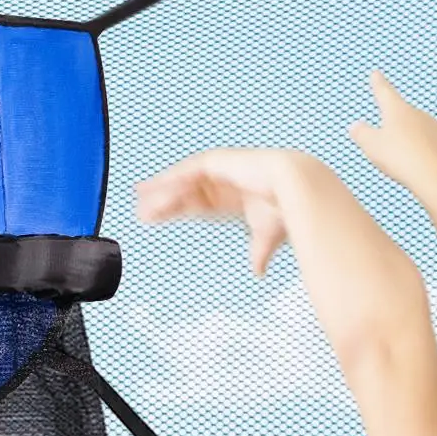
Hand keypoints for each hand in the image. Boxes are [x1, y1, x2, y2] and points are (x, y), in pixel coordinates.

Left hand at [135, 147, 295, 275]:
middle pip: (184, 193)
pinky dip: (170, 179)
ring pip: (182, 182)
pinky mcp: (217, 161)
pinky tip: (153, 188)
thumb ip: (259, 253)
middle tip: (139, 210)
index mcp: (230, 200)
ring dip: (161, 190)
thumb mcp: (267, 236)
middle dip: (161, 201)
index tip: (154, 217)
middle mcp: (222, 184)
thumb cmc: (288, 209)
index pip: (196, 206)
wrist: (297, 188)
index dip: (175, 210)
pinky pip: (187, 171)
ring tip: (139, 198)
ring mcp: (219, 170)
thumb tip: (258, 274)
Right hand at [349, 71, 436, 200]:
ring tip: (403, 160)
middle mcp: (419, 114)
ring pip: (418, 131)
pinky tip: (421, 166)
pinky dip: (425, 153)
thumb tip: (355, 126)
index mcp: (398, 110)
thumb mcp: (373, 146)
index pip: (385, 92)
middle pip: (402, 115)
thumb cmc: (403, 159)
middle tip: (387, 134)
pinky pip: (432, 147)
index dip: (378, 83)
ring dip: (411, 141)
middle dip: (394, 123)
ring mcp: (436, 128)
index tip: (376, 73)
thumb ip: (362, 134)